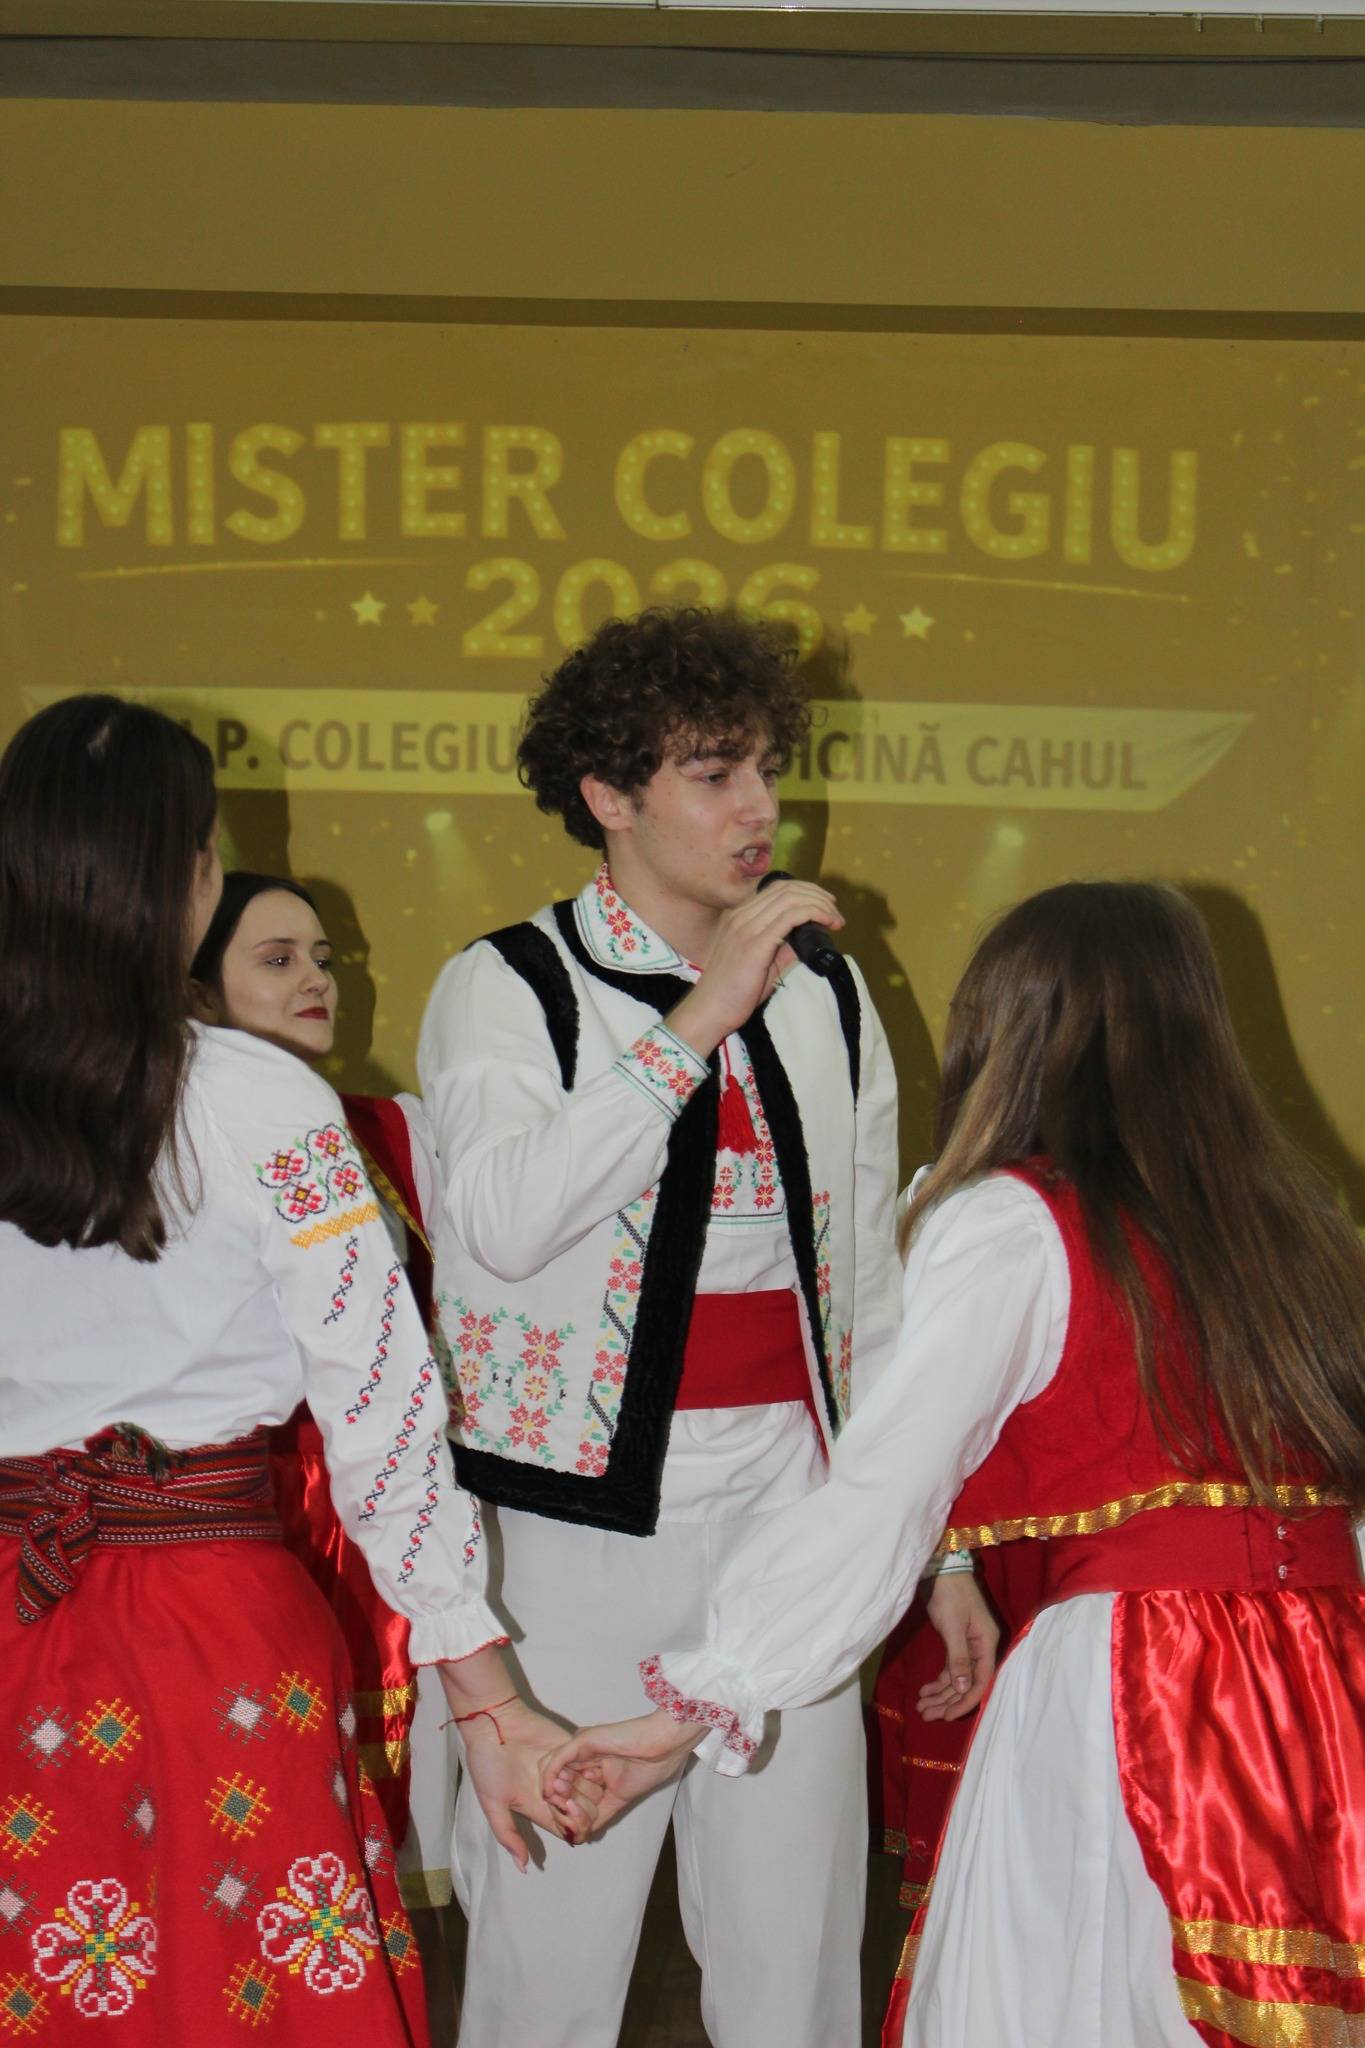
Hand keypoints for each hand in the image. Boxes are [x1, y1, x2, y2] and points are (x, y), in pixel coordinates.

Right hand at [440, 1685, 600, 1869]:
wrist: (493, 1723)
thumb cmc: (488, 1764)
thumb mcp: (493, 1803)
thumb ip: (508, 1835)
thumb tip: (523, 1868)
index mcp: (537, 1807)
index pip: (565, 1828)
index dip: (571, 1827)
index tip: (563, 1815)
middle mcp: (553, 1791)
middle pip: (581, 1811)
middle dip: (577, 1807)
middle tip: (562, 1794)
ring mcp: (562, 1769)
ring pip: (588, 1788)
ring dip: (582, 1786)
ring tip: (566, 1777)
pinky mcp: (569, 1749)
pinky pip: (586, 1763)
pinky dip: (586, 1767)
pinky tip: (581, 1764)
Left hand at [539, 1709, 701, 1838]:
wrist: (662, 1748)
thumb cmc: (648, 1768)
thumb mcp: (617, 1799)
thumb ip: (598, 1814)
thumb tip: (579, 1835)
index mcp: (591, 1765)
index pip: (566, 1787)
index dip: (564, 1808)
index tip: (575, 1824)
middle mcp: (582, 1755)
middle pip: (554, 1780)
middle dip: (556, 1802)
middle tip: (565, 1816)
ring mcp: (581, 1746)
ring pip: (550, 1770)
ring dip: (551, 1793)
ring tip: (561, 1806)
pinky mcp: (581, 1741)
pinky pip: (555, 1761)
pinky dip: (549, 1779)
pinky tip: (552, 1794)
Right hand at [666, 880, 843, 1058]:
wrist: (710, 1011)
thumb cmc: (733, 993)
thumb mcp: (762, 964)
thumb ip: (782, 947)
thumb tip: (807, 938)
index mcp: (739, 916)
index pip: (777, 889)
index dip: (805, 891)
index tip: (825, 905)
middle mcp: (740, 915)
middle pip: (787, 889)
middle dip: (817, 895)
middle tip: (835, 912)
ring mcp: (745, 927)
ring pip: (791, 898)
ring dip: (820, 904)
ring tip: (836, 919)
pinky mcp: (754, 943)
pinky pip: (791, 916)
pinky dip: (814, 913)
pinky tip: (827, 922)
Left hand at [918, 1571, 999, 1722]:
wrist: (941, 1568)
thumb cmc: (949, 1594)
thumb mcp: (952, 1627)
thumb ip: (959, 1658)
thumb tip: (964, 1688)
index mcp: (987, 1643)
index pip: (981, 1682)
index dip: (965, 1701)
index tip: (946, 1716)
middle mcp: (981, 1647)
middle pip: (968, 1683)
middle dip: (948, 1700)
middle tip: (926, 1714)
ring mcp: (969, 1644)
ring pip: (958, 1677)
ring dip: (941, 1693)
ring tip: (921, 1706)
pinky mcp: (957, 1641)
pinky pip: (951, 1667)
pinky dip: (939, 1679)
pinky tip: (925, 1690)